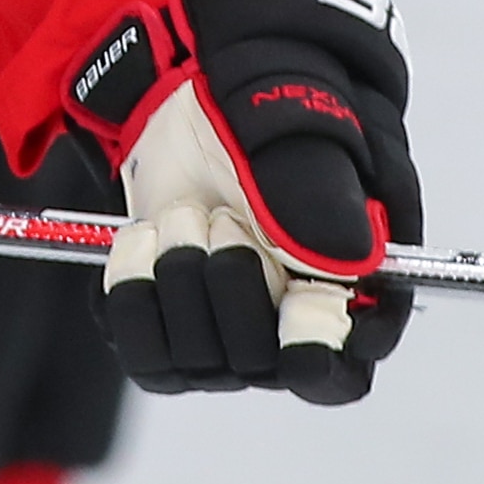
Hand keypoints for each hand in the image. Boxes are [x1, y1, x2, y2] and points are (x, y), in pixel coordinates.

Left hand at [66, 0, 420, 403]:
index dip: (311, 351)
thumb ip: (324, 203)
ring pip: (192, 359)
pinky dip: (132, 286)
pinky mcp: (169, 335)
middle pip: (255, 364)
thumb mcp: (306, 142)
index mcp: (352, 297)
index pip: (337, 374)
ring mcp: (227, 340)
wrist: (203, 108)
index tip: (293, 299)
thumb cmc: (278, 122)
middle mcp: (290, 333)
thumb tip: (340, 264)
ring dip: (180, 270)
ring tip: (191, 211)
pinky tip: (148, 237)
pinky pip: (139, 350)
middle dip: (232, 276)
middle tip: (227, 214)